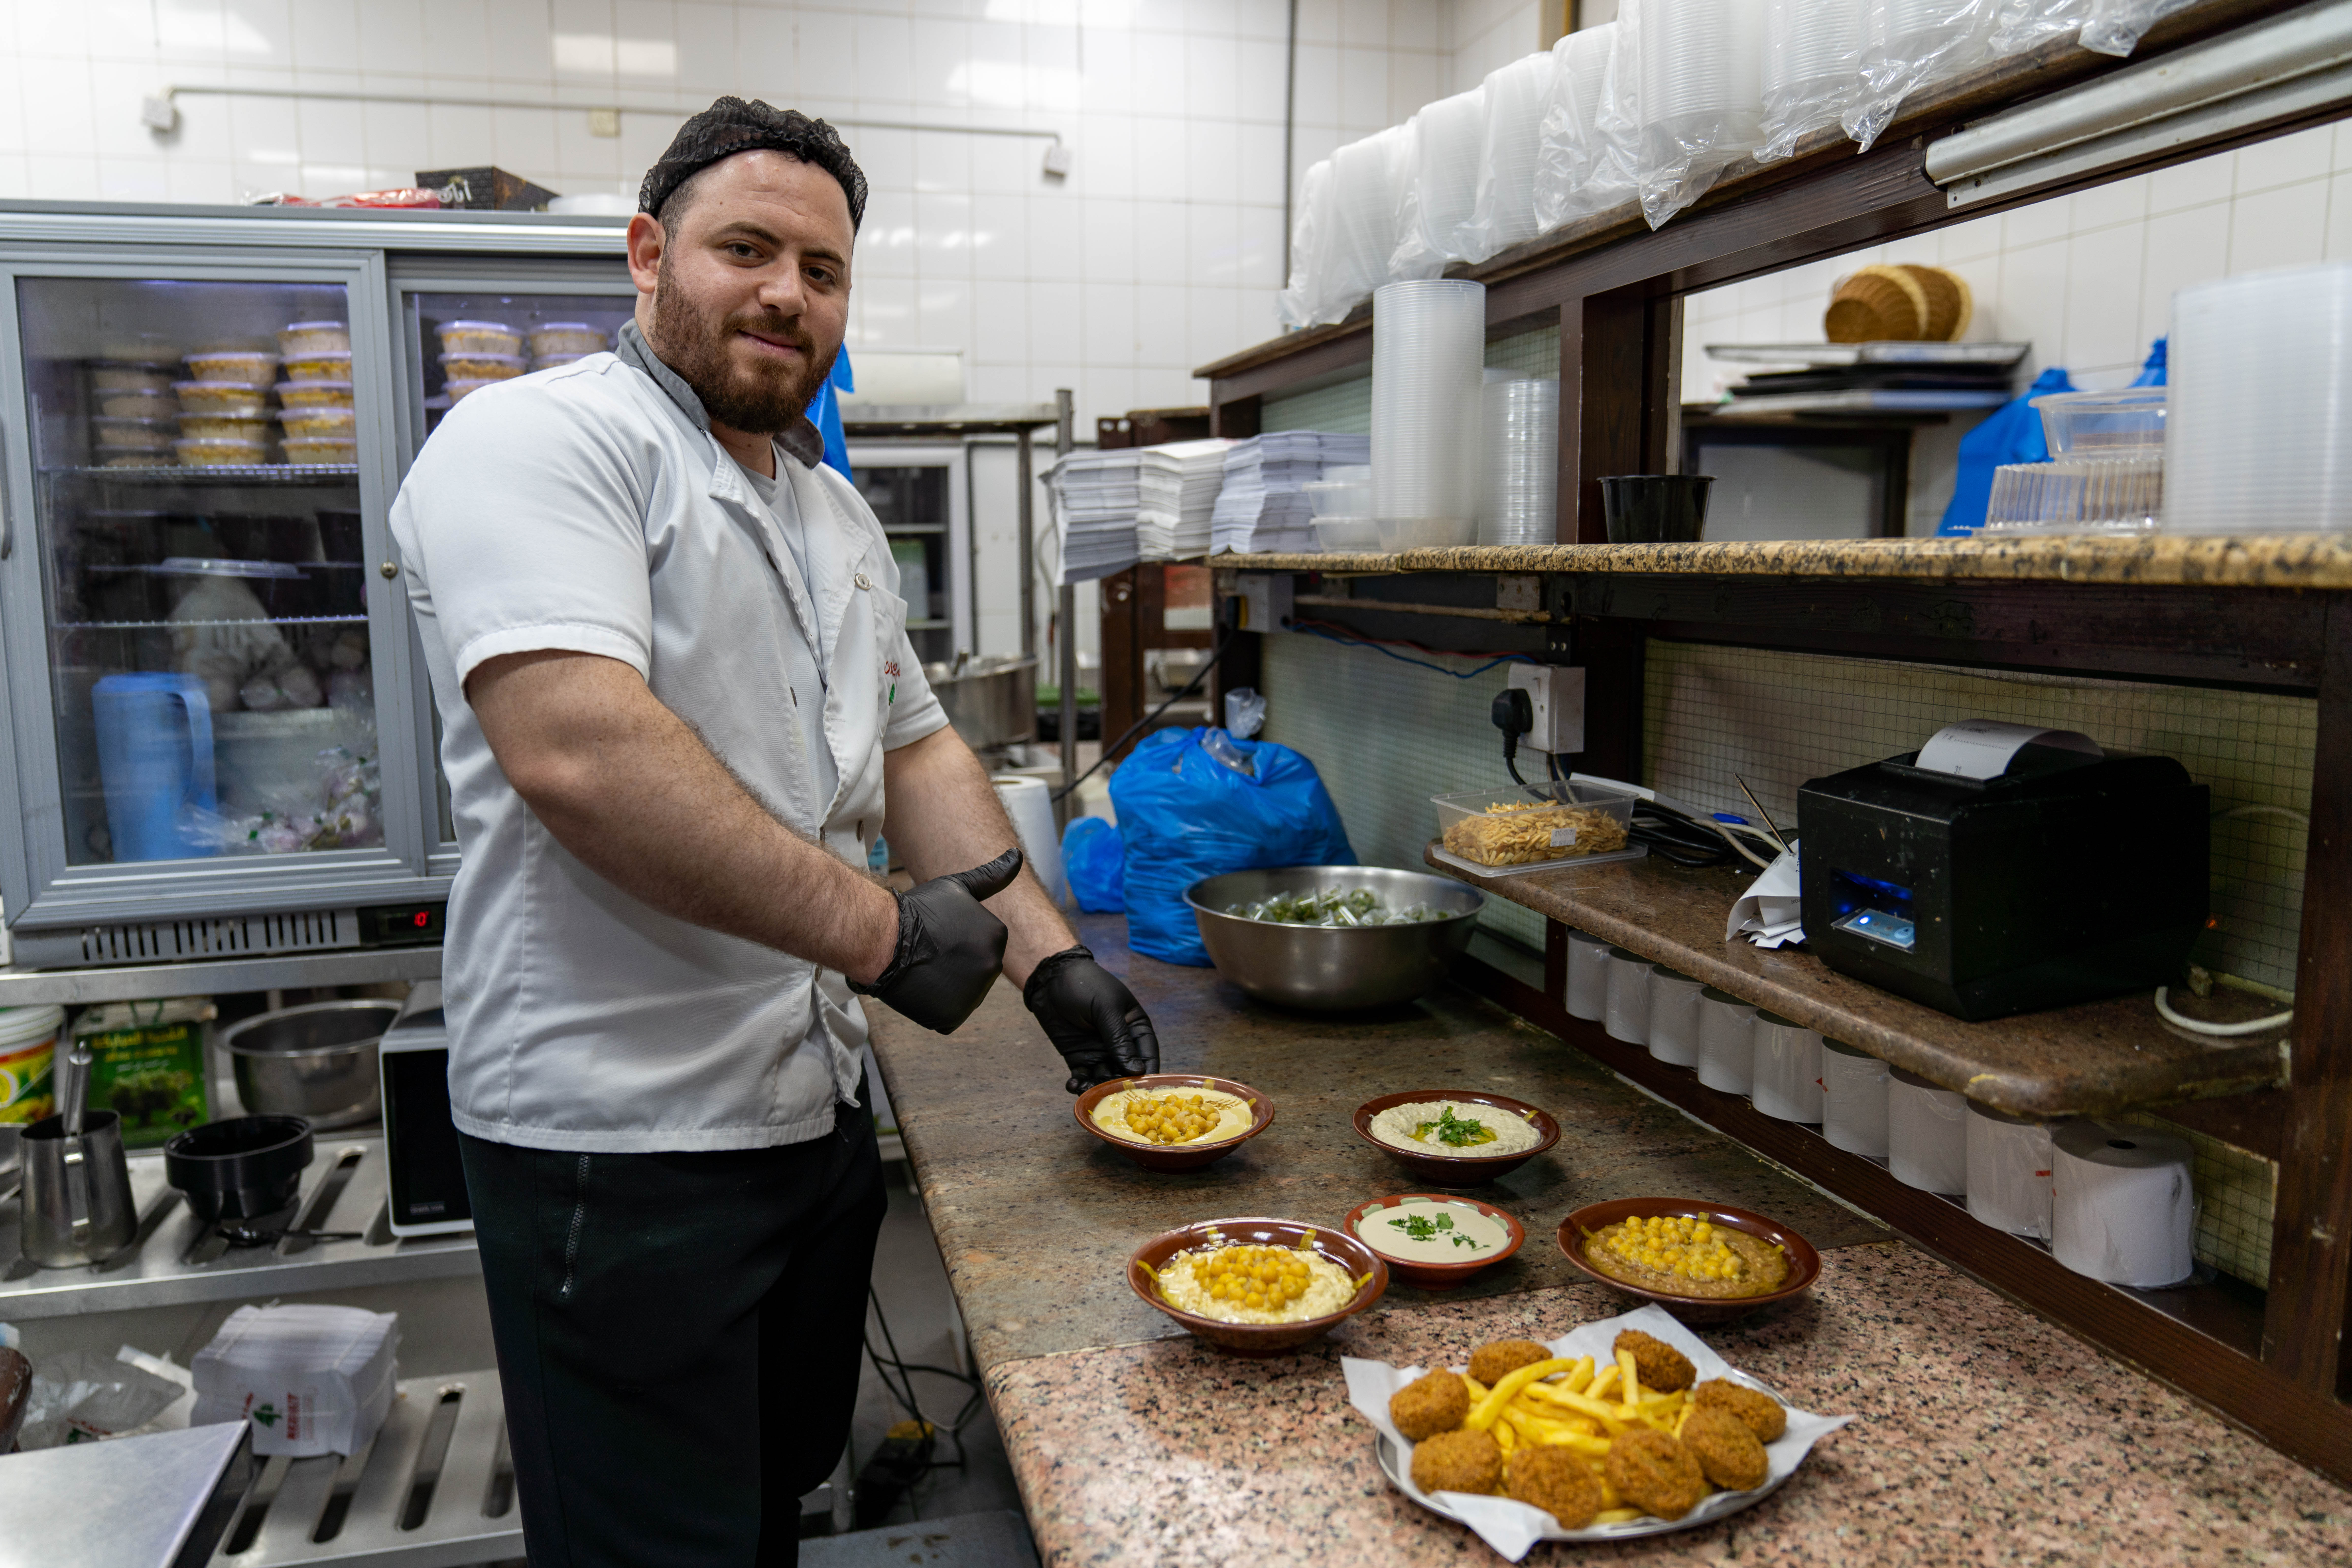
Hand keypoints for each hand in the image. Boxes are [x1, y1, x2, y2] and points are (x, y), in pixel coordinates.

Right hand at [848, 847, 1022, 1033]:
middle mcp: (992, 966)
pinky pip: (948, 1014)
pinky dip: (934, 1006)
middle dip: (955, 964)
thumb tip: (1017, 854)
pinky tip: (921, 988)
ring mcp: (974, 994)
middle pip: (975, 970)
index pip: (981, 945)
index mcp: (997, 936)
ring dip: (945, 986)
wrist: (882, 939)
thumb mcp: (958, 886)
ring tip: (925, 969)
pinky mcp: (953, 1016)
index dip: (957, 940)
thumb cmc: (918, 910)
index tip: (940, 934)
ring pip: (963, 993)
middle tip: (930, 952)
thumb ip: (993, 875)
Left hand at [1023, 946, 1161, 1092]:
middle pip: (1126, 1072)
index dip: (1147, 1072)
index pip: (1147, 1054)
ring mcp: (1099, 1052)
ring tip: (1089, 1091)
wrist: (1049, 979)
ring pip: (1104, 1078)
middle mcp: (1120, 1043)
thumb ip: (1119, 1040)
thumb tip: (1135, 1070)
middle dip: (1120, 1084)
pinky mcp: (1078, 1057)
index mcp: (1135, 1026)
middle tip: (1112, 1095)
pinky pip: (1083, 1076)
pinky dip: (1079, 1084)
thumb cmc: (1085, 985)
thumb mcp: (1106, 1008)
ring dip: (1098, 1087)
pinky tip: (1073, 1085)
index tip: (1143, 1090)